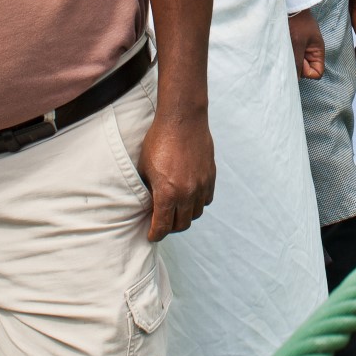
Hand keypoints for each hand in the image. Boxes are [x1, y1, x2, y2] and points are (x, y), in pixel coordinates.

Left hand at [137, 108, 215, 241]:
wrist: (182, 119)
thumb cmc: (158, 141)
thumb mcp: (144, 168)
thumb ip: (148, 190)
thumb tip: (149, 205)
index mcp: (167, 193)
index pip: (163, 226)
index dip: (156, 235)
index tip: (152, 236)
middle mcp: (187, 193)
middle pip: (181, 224)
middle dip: (170, 227)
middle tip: (162, 223)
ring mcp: (202, 185)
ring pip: (195, 213)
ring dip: (185, 215)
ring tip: (175, 209)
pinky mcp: (211, 176)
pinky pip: (206, 199)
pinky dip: (197, 202)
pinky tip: (188, 196)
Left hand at [288, 10, 324, 79]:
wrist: (290, 4)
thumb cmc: (297, 21)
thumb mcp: (297, 42)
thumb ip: (296, 62)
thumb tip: (293, 80)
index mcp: (317, 52)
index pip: (316, 73)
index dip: (307, 71)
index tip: (299, 60)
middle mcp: (310, 52)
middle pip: (304, 70)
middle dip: (296, 65)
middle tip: (290, 52)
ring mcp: (301, 49)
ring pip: (295, 64)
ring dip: (288, 59)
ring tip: (284, 46)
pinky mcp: (292, 45)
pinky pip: (289, 57)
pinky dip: (284, 54)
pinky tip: (281, 45)